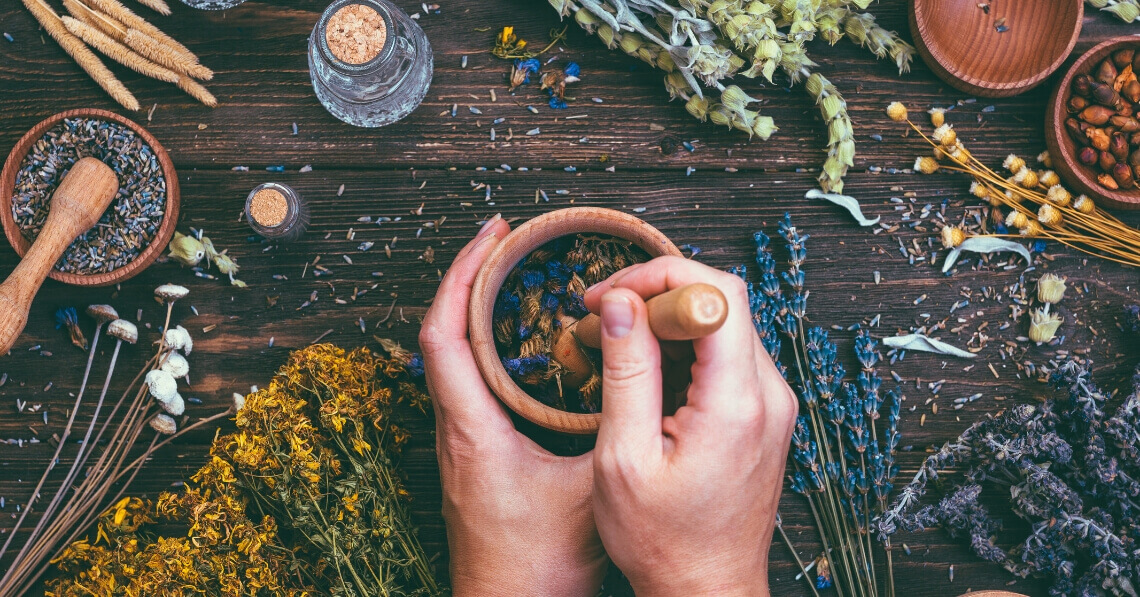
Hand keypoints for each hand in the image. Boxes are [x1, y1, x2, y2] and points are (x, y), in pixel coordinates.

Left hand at [419, 215, 607, 596]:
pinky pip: (466, 383)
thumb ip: (613, 429)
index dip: (463, 275)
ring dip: (474, 311)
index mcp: (473, 429)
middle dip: (468, 278)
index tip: (493, 236)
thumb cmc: (539, 565)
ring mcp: (460, 445)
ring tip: (511, 277)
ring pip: (450, 359)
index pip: (445, 333)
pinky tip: (520, 344)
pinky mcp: (472, 459)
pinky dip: (486, 347)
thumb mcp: (591, 487)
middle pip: (440, 334)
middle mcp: (456, 431)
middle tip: (505, 241)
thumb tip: (641, 372)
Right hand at [584, 256, 797, 596]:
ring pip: (724, 321)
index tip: (608, 295)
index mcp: (737, 402)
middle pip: (722, 299)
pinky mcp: (762, 413)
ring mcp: (772, 404)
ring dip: (667, 318)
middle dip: (657, 290)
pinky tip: (644, 368)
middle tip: (601, 311)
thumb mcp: (624, 456)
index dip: (658, 276)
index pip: (715, 292)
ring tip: (614, 339)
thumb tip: (618, 302)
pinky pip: (726, 352)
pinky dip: (683, 345)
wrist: (706, 590)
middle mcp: (769, 395)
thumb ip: (626, 370)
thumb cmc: (663, 540)